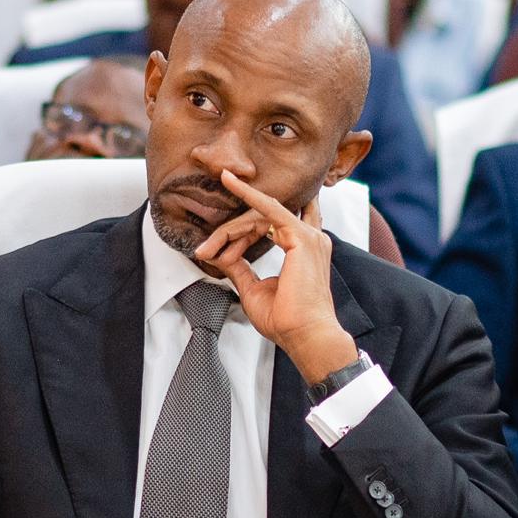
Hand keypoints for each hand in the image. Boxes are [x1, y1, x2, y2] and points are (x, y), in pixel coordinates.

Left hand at [193, 170, 357, 381]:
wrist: (304, 335)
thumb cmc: (287, 320)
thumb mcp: (253, 289)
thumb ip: (239, 268)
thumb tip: (220, 255)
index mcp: (305, 251)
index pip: (270, 227)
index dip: (242, 235)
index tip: (217, 243)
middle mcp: (310, 239)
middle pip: (263, 219)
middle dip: (231, 233)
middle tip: (206, 251)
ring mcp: (308, 236)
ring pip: (259, 215)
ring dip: (231, 229)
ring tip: (208, 247)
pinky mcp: (300, 237)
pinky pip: (267, 208)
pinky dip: (247, 195)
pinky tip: (231, 183)